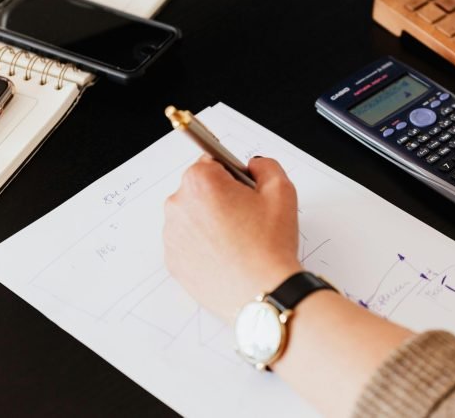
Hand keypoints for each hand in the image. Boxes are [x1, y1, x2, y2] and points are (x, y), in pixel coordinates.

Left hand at [163, 156, 302, 318]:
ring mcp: (172, 235)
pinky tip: (227, 256)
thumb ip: (265, 166)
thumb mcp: (282, 190)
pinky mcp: (173, 261)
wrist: (262, 293)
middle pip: (200, 190)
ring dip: (211, 223)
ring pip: (193, 217)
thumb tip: (253, 166)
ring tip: (238, 242)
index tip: (245, 192)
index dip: (234, 176)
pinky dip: (204, 246)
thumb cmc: (270, 245)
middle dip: (221, 199)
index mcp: (200, 181)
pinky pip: (189, 244)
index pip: (212, 162)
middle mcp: (178, 205)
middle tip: (247, 220)